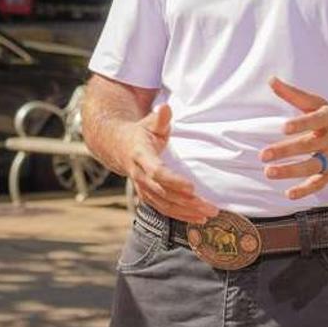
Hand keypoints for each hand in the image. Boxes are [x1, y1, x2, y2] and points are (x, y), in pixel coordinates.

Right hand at [120, 104, 216, 223]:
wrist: (117, 146)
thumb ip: (160, 118)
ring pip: (163, 204)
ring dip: (186, 212)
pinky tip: (197, 218)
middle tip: (210, 207)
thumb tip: (166, 108)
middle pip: (163, 192)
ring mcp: (141, 187)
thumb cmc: (140, 132)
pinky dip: (180, 215)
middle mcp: (139, 174)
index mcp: (140, 155)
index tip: (192, 187)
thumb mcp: (149, 122)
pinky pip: (163, 208)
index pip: (156, 172)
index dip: (173, 181)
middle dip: (187, 202)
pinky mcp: (146, 195)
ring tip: (208, 215)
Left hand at [258, 78, 327, 199]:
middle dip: (286, 151)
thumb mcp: (318, 104)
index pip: (315, 120)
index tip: (284, 128)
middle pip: (308, 146)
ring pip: (312, 166)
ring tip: (269, 172)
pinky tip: (289, 194)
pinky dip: (305, 190)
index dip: (301, 124)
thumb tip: (271, 80)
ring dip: (291, 171)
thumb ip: (294, 95)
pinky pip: (318, 183)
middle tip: (264, 155)